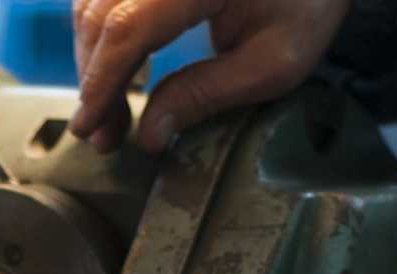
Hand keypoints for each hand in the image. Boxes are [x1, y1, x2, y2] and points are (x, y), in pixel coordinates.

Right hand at [70, 0, 350, 153]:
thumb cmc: (306, 4)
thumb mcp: (273, 61)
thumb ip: (206, 95)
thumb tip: (148, 136)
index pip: (128, 28)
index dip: (102, 82)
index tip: (90, 127)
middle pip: (99, 16)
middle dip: (94, 80)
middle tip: (102, 133)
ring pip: (90, 4)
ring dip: (92, 58)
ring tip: (108, 108)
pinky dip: (100, 33)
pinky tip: (113, 67)